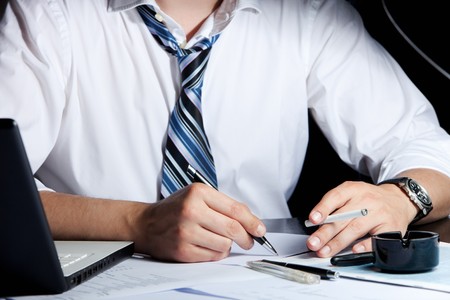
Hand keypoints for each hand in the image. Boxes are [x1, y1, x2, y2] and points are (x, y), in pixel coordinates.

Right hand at [133, 183, 266, 261]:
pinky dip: (217, 253)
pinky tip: (210, 246)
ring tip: (221, 240)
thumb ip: (221, 204)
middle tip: (249, 240)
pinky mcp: (183, 249)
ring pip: (224, 244)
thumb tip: (249, 219)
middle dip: (246, 237)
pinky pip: (212, 256)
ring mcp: (186, 232)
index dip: (252, 221)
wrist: (146, 223)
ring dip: (229, 245)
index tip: (260, 229)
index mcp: (198, 193)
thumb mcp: (196, 195)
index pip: (235, 209)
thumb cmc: (174, 209)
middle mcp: (191, 211)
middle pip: (232, 228)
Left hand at [305, 181, 416, 256]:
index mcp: (354, 189)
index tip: (312, 219)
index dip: (323, 208)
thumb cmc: (369, 199)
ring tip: (325, 251)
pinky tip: (354, 250)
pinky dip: (364, 245)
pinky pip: (376, 238)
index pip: (335, 197)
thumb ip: (335, 207)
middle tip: (313, 243)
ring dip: (338, 243)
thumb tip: (317, 225)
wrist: (399, 199)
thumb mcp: (351, 194)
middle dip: (325, 232)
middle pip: (342, 218)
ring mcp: (379, 213)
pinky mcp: (392, 226)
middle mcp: (366, 199)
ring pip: (355, 229)